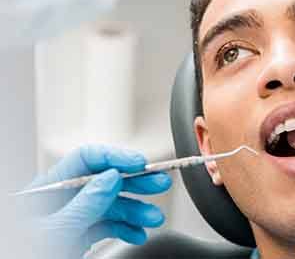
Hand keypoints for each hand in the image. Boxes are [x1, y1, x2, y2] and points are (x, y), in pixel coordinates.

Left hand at [23, 145, 171, 257]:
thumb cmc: (23, 256)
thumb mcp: (56, 229)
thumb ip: (86, 203)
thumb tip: (112, 178)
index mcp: (47, 189)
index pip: (86, 159)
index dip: (115, 157)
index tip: (140, 162)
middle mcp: (61, 200)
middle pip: (105, 180)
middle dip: (136, 183)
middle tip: (159, 183)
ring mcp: (72, 218)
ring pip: (111, 205)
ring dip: (136, 211)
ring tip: (154, 218)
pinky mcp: (79, 236)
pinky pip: (108, 226)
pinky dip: (126, 230)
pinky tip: (138, 233)